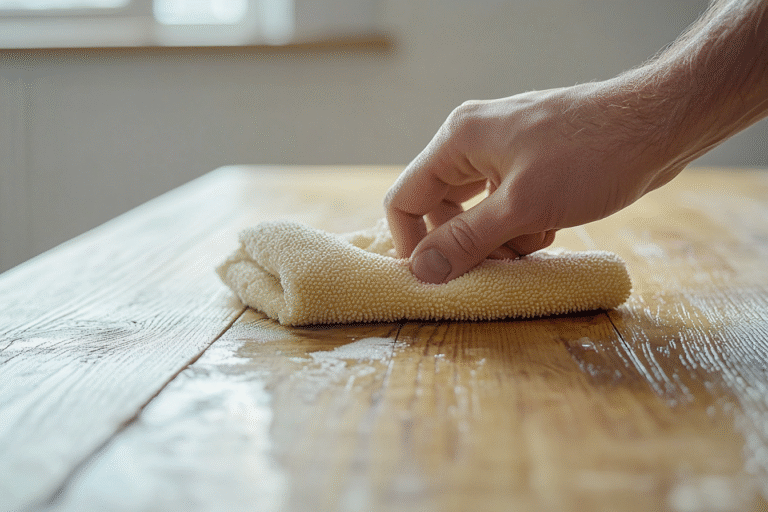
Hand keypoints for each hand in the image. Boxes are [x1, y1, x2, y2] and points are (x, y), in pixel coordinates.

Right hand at [384, 80, 685, 282]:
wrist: (658, 126)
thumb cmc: (590, 156)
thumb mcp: (522, 208)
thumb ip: (466, 241)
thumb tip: (421, 270)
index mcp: (458, 141)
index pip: (405, 198)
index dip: (411, 243)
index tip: (435, 278)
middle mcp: (472, 143)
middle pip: (441, 209)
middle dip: (467, 243)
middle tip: (497, 263)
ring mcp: (503, 152)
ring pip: (477, 213)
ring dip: (499, 238)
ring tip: (536, 238)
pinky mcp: (529, 164)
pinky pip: (505, 207)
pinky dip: (522, 227)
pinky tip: (551, 226)